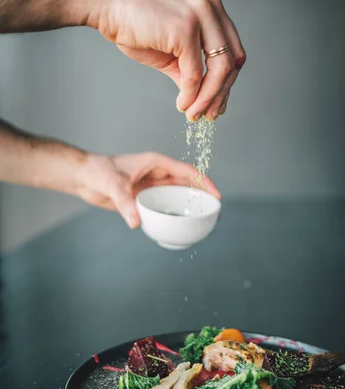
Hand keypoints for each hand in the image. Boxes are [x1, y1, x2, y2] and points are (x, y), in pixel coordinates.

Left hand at [78, 151, 220, 227]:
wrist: (84, 177)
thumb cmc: (99, 171)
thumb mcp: (113, 185)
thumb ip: (125, 203)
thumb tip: (136, 223)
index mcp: (157, 163)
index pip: (187, 171)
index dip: (204, 182)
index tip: (216, 195)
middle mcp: (158, 174)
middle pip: (188, 184)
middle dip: (203, 196)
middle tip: (216, 212)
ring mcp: (153, 186)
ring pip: (178, 195)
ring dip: (191, 206)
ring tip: (204, 220)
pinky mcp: (146, 198)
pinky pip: (165, 206)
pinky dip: (174, 214)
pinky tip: (181, 225)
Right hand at [87, 0, 245, 120]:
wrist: (104, 4)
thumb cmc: (132, 23)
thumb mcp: (170, 49)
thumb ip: (189, 68)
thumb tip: (202, 97)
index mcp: (210, 6)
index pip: (232, 49)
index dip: (228, 81)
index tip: (217, 103)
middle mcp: (210, 6)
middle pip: (231, 60)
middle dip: (221, 93)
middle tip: (210, 115)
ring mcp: (200, 14)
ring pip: (219, 69)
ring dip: (208, 98)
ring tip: (195, 114)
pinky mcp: (185, 29)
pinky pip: (195, 73)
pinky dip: (191, 95)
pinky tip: (182, 105)